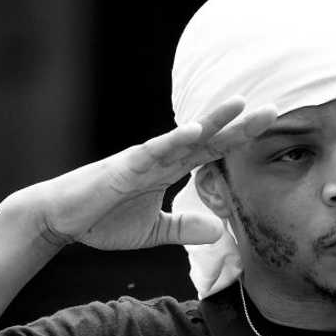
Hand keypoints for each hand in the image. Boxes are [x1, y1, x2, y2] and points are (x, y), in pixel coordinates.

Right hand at [27, 97, 276, 249]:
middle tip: (274, 109)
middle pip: (208, 137)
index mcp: (169, 170)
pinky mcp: (125, 165)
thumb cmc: (101, 220)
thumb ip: (184, 228)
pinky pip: (155, 150)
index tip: (270, 127)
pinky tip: (196, 129)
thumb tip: (219, 231)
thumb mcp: (153, 231)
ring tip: (240, 104)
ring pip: (185, 136)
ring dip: (213, 120)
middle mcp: (161, 158)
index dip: (239, 139)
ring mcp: (144, 158)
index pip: (213, 151)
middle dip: (240, 125)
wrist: (61, 219)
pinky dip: (175, 139)